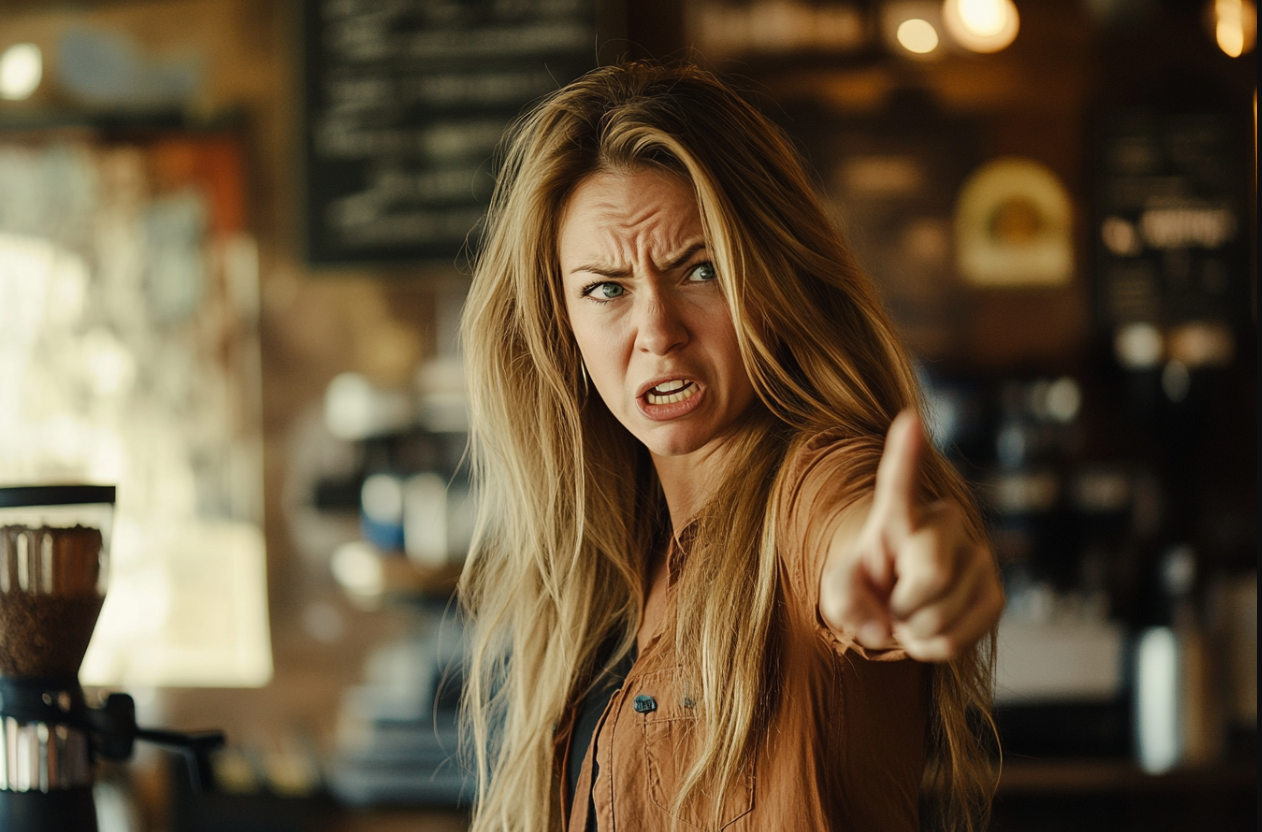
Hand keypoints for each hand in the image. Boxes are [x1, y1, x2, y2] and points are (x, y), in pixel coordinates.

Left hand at [818, 410, 1002, 661]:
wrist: (899, 604)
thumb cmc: (866, 586)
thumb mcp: (839, 590)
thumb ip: (844, 602)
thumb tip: (881, 626)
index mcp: (897, 514)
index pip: (900, 483)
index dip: (905, 453)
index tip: (909, 419)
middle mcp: (944, 523)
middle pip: (930, 577)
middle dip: (900, 607)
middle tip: (891, 603)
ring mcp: (977, 555)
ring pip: (939, 619)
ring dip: (911, 632)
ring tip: (908, 613)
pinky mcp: (995, 594)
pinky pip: (954, 641)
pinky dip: (930, 648)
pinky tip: (927, 627)